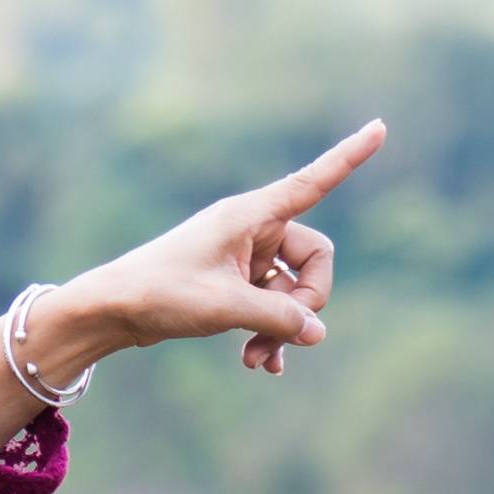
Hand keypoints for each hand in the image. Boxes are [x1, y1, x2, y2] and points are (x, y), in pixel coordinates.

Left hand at [5, 119, 387, 414]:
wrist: (112, 311)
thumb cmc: (160, 294)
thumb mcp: (224, 307)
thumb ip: (279, 319)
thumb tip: (318, 332)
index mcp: (251, 214)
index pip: (313, 182)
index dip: (349, 157)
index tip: (381, 127)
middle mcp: (252, 230)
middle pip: (315, 259)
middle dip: (306, 302)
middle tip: (281, 335)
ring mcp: (245, 258)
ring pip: (293, 290)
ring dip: (283, 327)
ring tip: (257, 359)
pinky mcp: (235, 283)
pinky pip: (273, 305)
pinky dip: (272, 332)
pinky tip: (263, 365)